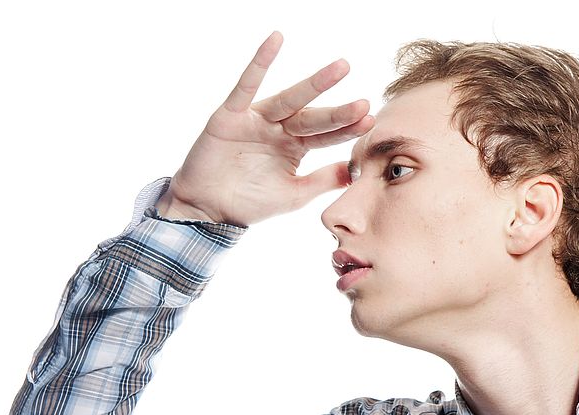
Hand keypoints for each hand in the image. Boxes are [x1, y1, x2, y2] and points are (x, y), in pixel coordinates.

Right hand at [155, 31, 373, 226]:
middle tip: (364, 102)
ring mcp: (257, 120)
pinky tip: (276, 39)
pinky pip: (246, 84)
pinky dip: (260, 62)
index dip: (346, 129)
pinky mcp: (231, 115)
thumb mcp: (293, 195)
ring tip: (342, 69)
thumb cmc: (249, 203)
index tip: (370, 121)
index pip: (326, 136)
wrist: (208, 210)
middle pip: (314, 118)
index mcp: (295, 147)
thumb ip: (321, 181)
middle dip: (338, 111)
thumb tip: (355, 172)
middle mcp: (279, 130)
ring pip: (290, 100)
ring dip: (315, 84)